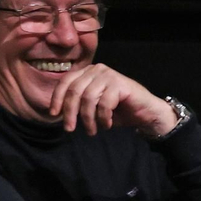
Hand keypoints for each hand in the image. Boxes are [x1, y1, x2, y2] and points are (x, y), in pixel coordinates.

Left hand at [47, 63, 177, 136]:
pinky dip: (103, 118)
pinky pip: (104, 104)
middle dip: (70, 112)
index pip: (65, 82)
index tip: (54, 115)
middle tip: (70, 129)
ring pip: (88, 98)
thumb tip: (57, 112)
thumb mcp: (93, 107)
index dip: (57, 99)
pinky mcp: (120, 83)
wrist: (146, 113)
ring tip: (92, 130)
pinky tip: (106, 125)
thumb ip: (78, 104)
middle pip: (74, 91)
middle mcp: (97, 69)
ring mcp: (109, 75)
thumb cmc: (119, 111)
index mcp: (87, 72)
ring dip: (88, 119)